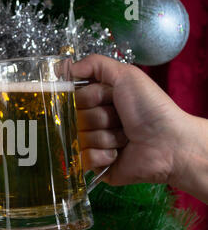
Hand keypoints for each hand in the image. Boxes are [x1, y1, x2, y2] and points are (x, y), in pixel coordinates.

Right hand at [71, 54, 206, 190]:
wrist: (169, 143)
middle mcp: (92, 120)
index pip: (72, 97)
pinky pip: (83, 158)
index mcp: (97, 100)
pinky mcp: (95, 164)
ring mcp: (91, 143)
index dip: (89, 98)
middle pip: (74, 118)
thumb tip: (61, 69)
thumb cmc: (150, 108)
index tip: (106, 98)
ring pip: (79, 138)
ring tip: (124, 138)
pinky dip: (102, 155)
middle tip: (120, 119)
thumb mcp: (126, 75)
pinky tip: (118, 154)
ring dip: (105, 137)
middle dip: (99, 118)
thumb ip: (94, 64)